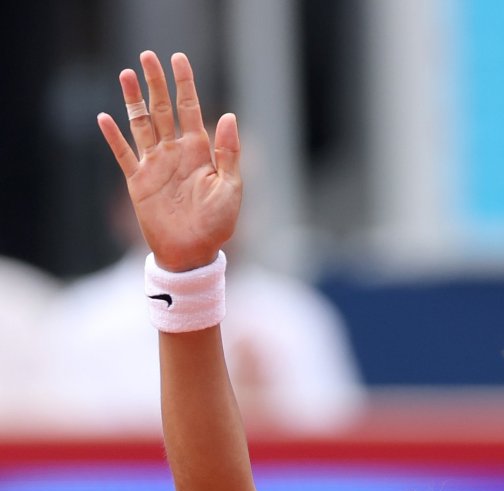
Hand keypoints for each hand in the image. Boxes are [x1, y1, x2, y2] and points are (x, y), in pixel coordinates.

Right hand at [97, 51, 241, 271]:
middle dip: (156, 83)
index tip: (178, 59)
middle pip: (162, 110)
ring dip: (133, 100)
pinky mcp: (138, 182)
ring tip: (125, 74)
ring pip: (141, 124)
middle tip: (147, 56)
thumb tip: (229, 116)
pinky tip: (106, 118)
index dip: (184, 84)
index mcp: (198, 151)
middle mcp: (175, 153)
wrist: (193, 254)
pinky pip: (123, 155)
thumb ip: (229, 154)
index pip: (190, 109)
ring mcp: (155, 165)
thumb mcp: (230, 189)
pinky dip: (114, 137)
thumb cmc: (217, 225)